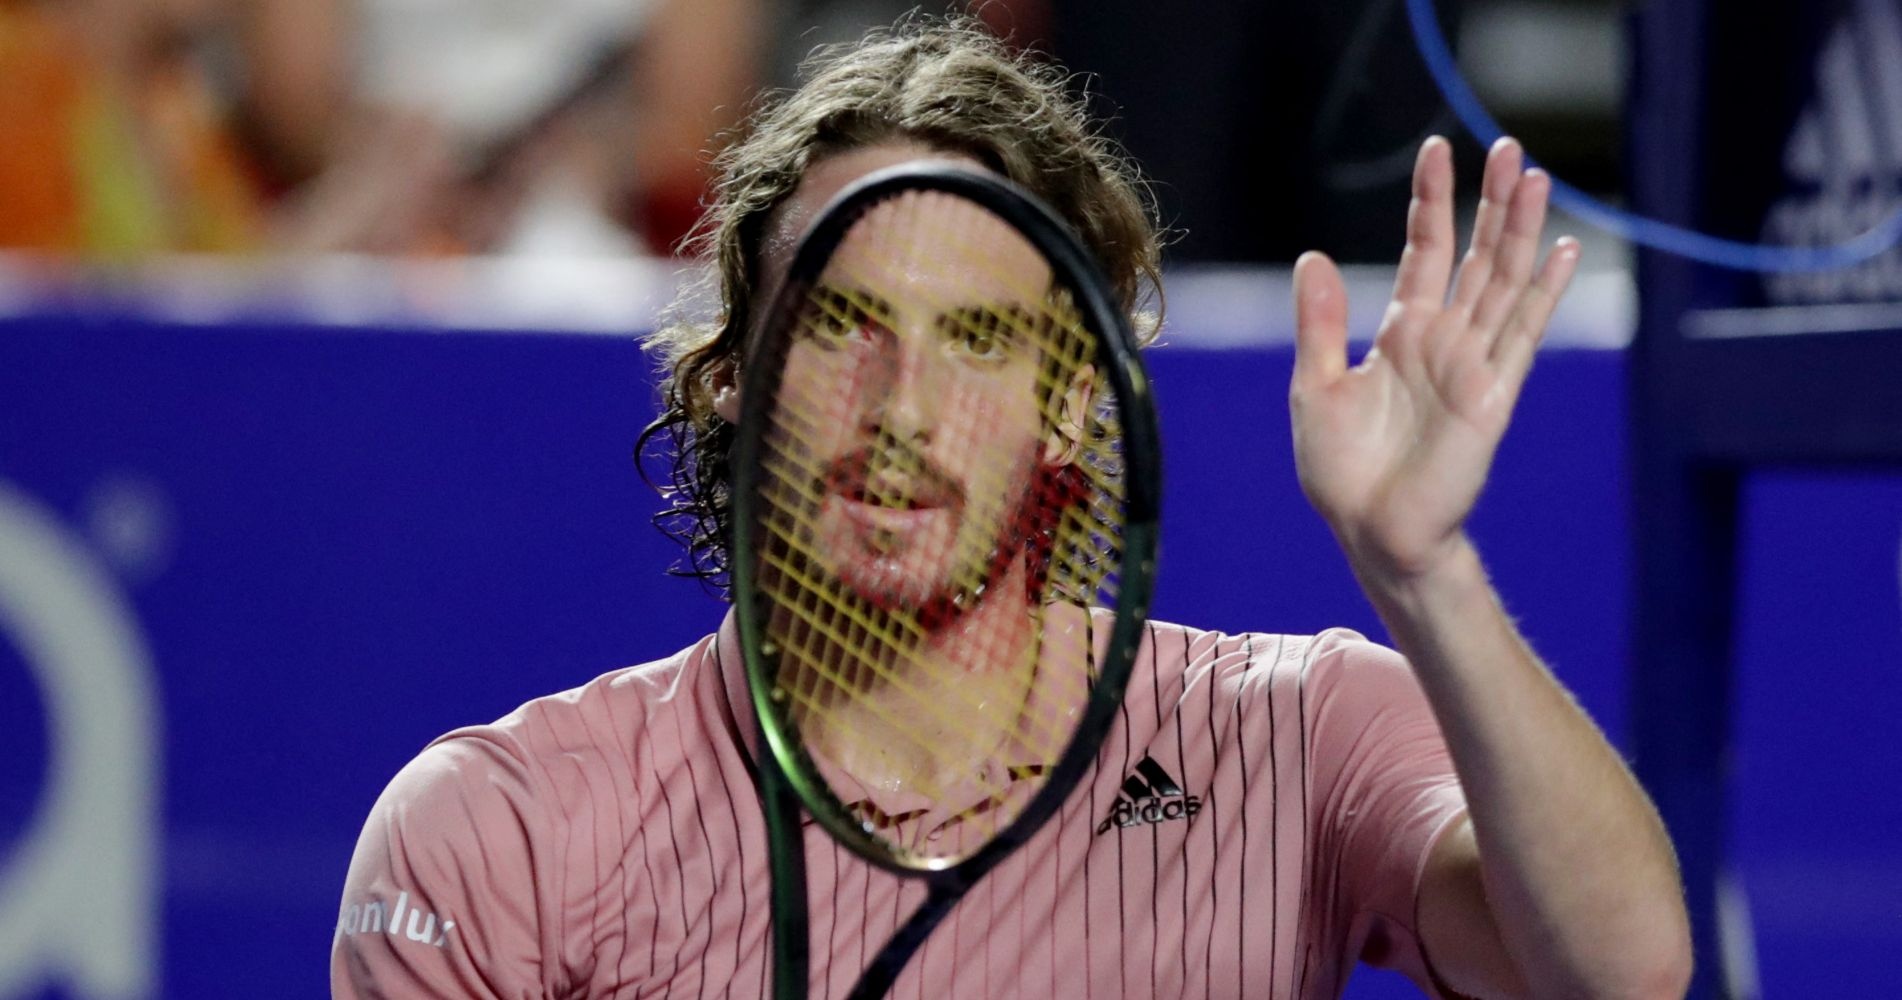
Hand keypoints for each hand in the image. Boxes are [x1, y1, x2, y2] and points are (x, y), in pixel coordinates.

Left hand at [1289, 136, 1579, 580]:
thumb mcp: (1317, 387)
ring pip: (1503, 282)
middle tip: (1507, 146)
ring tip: (1533, 176)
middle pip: (1475, 255)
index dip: (1431, 203)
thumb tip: (1313, 256)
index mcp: (1401, 334)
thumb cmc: (1342, 471)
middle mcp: (1444, 340)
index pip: (1425, 251)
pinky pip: (1521, 333)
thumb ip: (1320, 324)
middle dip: (1490, 202)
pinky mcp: (1492, 395)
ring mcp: (1473, 364)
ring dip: (1520, 231)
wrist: (1372, 532)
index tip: (1436, 152)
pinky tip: (1561, 250)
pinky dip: (1541, 291)